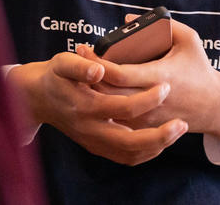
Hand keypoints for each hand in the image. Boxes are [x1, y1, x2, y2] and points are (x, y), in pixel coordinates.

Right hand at [6, 52, 186, 165]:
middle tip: (182, 124)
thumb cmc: (56, 75)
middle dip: (160, 136)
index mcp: (86, 107)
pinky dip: (146, 152)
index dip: (147, 98)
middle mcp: (90, 129)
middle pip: (130, 142)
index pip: (123, 108)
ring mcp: (93, 141)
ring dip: (156, 146)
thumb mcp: (62, 63)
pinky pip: (125, 157)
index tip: (166, 87)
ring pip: (130, 154)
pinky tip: (162, 139)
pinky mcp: (97, 146)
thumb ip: (80, 65)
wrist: (37, 98)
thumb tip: (99, 71)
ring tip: (178, 130)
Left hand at [88, 19, 219, 147]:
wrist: (212, 105)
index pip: (119, 74)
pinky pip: (115, 118)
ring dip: (92, 92)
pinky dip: (102, 105)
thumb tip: (128, 19)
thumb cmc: (199, 68)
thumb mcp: (189, 40)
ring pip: (107, 108)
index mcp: (160, 76)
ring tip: (81, 74)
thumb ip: (164, 24)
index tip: (86, 50)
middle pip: (107, 92)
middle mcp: (150, 100)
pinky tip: (94, 92)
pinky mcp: (143, 127)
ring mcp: (145, 117)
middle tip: (77, 60)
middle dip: (88, 76)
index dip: (98, 63)